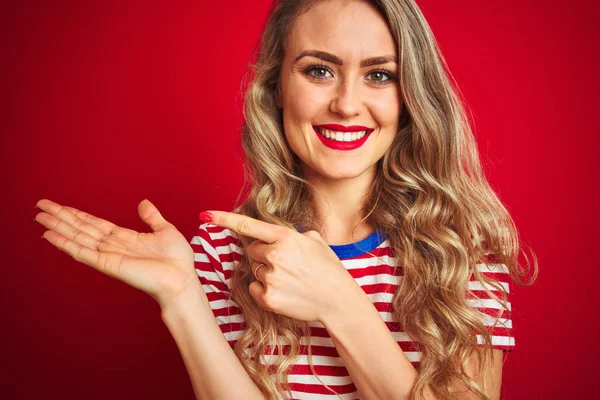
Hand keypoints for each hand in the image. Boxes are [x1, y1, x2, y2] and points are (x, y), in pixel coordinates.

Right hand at [35, 198, 198, 308]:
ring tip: (39, 216)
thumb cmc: (177, 260)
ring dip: (58, 227)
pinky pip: (82, 252)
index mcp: (125, 238)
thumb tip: (143, 203)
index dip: (77, 214)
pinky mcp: (107, 265)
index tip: (61, 206)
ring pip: (77, 237)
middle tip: (40, 206)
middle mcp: (112, 246)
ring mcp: (108, 255)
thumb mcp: (165, 230)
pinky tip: (50, 235)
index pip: (94, 223)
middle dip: (61, 217)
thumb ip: (151, 217)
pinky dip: (65, 243)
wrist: (181, 279)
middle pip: (81, 228)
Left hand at [205, 211, 363, 322]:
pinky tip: (285, 291)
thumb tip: (276, 236)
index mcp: (285, 238)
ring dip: (267, 273)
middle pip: (252, 251)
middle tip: (286, 264)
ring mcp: (270, 278)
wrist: (338, 300)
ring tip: (290, 279)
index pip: (248, 225)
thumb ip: (292, 234)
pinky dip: (264, 290)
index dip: (224, 219)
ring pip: (255, 270)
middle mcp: (275, 255)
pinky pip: (254, 288)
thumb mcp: (315, 241)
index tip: (205, 214)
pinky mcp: (268, 298)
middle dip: (263, 255)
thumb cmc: (329, 269)